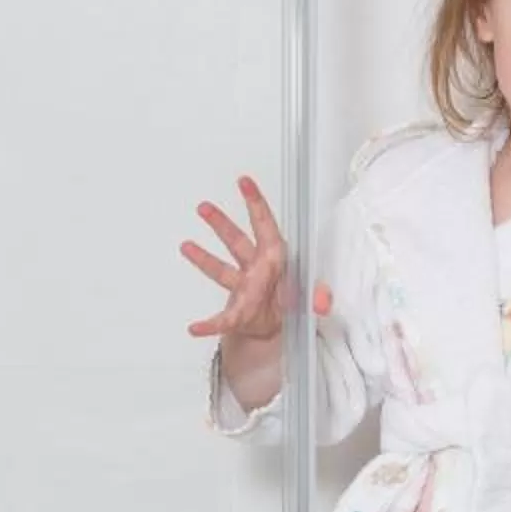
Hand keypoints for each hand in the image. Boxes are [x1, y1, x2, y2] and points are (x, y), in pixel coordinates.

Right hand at [182, 176, 330, 339]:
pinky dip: (208, 324)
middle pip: (236, 240)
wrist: (281, 329)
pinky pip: (221, 318)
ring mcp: (243, 286)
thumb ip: (317, 297)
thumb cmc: (292, 303)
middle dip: (220, 223)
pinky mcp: (236, 311)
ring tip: (186, 245)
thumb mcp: (310, 298)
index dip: (255, 203)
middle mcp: (255, 268)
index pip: (265, 226)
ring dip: (203, 258)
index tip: (244, 182)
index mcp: (275, 258)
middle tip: (204, 207)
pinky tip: (195, 327)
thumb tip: (324, 300)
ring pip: (220, 268)